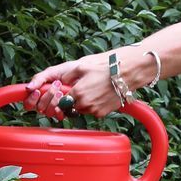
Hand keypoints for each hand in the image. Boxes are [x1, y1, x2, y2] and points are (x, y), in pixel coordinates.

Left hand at [24, 45, 141, 118]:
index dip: (60, 95)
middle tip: (80, 88)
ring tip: (91, 89)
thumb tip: (53, 83)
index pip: (60, 101)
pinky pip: (91, 111)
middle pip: (69, 107)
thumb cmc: (105, 66)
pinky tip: (99, 94)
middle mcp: (85, 104)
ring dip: (81, 102)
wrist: (127, 73)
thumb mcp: (81, 66)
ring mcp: (94, 110)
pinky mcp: (102, 114)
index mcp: (77, 92)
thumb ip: (64, 76)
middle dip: (70, 99)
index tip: (64, 90)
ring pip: (80, 110)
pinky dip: (92, 105)